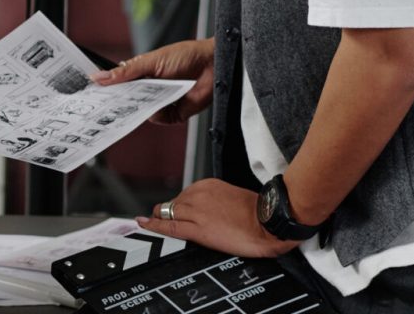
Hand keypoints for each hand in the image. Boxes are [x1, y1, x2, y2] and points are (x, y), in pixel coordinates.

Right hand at [91, 37, 215, 123]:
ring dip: (144, 107)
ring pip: (143, 112)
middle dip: (121, 103)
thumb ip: (125, 72)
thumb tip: (99, 77)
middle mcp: (150, 90)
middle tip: (112, 104)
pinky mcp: (175, 112)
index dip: (107, 90)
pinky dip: (162, 113)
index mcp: (141, 74)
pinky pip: (160, 119)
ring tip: (149, 98)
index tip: (93, 94)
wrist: (213, 64)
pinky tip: (167, 102)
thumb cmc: (184, 55)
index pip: (118, 85)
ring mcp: (162, 101)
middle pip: (128, 101)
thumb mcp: (150, 61)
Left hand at [138, 179, 299, 258]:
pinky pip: (169, 226)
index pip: (185, 194)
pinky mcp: (197, 229)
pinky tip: (144, 224)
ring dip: (162, 218)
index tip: (173, 209)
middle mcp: (200, 194)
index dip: (178, 205)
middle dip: (170, 212)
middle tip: (166, 219)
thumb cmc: (259, 214)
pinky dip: (154, 226)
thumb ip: (217, 201)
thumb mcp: (234, 198)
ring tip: (155, 223)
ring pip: (169, 213)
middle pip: (175, 203)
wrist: (269, 224)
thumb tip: (211, 212)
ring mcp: (197, 211)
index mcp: (210, 185)